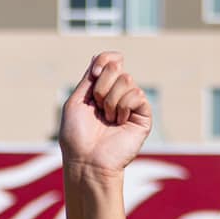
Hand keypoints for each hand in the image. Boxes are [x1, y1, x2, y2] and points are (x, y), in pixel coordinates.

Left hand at [58, 52, 153, 180]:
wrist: (87, 161)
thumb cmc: (77, 136)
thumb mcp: (76, 101)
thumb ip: (89, 78)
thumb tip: (102, 57)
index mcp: (101, 90)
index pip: (109, 60)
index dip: (103, 60)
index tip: (94, 73)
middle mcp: (117, 94)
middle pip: (116, 67)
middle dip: (101, 86)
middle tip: (97, 108)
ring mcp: (131, 104)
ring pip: (127, 80)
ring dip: (110, 101)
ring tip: (108, 120)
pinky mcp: (143, 115)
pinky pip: (137, 95)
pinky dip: (123, 107)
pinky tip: (119, 123)